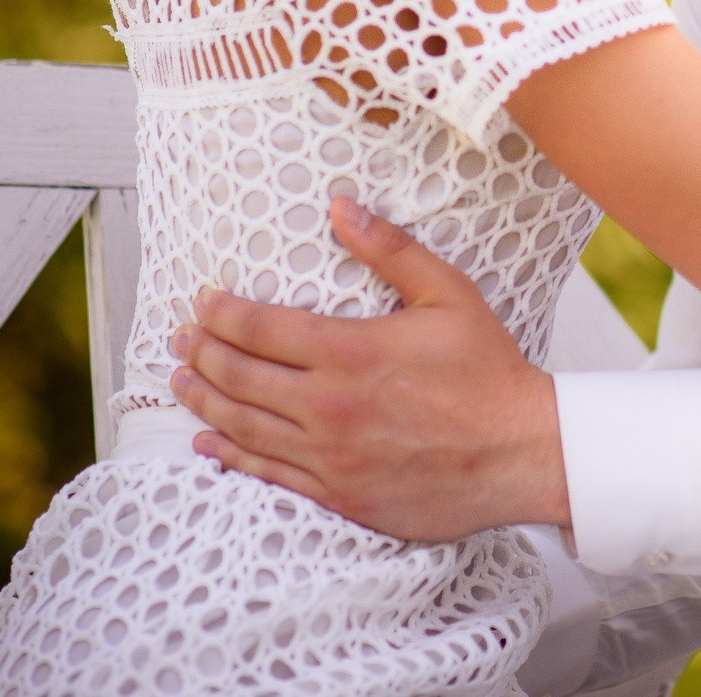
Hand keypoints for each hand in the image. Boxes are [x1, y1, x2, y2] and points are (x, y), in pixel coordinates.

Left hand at [168, 198, 569, 540]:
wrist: (520, 452)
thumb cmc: (488, 373)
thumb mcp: (448, 294)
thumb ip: (390, 250)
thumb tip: (341, 207)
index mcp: (350, 352)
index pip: (260, 328)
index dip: (221, 312)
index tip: (203, 301)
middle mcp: (329, 406)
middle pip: (238, 376)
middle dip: (200, 352)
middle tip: (181, 337)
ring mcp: (329, 456)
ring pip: (242, 426)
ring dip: (202, 400)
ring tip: (181, 381)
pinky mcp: (337, 492)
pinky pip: (267, 474)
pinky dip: (228, 455)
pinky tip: (208, 441)